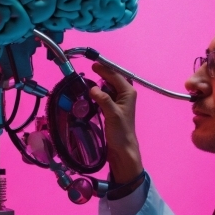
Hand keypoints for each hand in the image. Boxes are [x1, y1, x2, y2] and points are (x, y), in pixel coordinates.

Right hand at [88, 63, 142, 182]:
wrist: (122, 149)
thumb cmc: (121, 132)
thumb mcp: (112, 114)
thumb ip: (103, 99)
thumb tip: (92, 88)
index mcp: (128, 92)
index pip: (115, 75)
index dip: (104, 69)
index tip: (92, 64)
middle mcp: (125, 94)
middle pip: (112, 79)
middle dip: (101, 74)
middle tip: (88, 71)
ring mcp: (119, 101)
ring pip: (108, 87)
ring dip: (98, 83)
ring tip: (86, 81)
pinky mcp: (112, 109)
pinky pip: (104, 95)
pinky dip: (97, 93)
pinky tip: (89, 93)